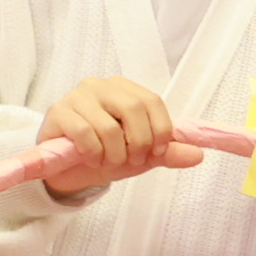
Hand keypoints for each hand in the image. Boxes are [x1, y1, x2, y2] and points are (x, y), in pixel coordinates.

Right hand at [36, 75, 183, 194]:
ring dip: (114, 155)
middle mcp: (99, 86)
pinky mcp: (58, 112)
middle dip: (139, 143)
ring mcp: (76, 97)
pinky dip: (93, 154)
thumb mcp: (141, 156)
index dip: (160, 130)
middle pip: (133, 108)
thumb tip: (198, 155)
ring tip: (108, 162)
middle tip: (133, 160)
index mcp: (123, 89)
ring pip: (109, 127)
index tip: (157, 152)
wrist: (69, 169)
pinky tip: (91, 159)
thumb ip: (167, 153)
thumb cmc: (105, 154)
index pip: (152, 101)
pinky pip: (84, 134)